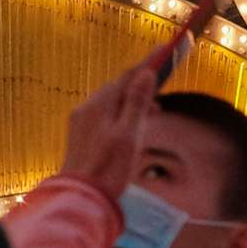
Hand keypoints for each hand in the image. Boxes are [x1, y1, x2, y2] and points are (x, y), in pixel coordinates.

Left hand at [61, 59, 158, 205]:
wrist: (81, 198)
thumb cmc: (108, 168)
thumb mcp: (129, 134)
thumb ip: (136, 103)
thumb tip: (145, 74)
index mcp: (99, 105)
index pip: (127, 76)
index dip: (148, 63)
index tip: (165, 48)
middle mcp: (87, 109)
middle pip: (118, 87)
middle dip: (141, 82)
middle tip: (163, 81)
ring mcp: (82, 122)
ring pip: (112, 102)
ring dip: (134, 101)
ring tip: (155, 111)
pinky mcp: (82, 136)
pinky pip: (106, 115)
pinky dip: (123, 113)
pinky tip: (133, 126)